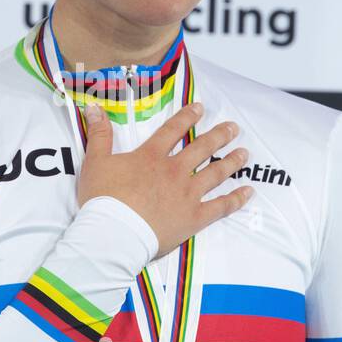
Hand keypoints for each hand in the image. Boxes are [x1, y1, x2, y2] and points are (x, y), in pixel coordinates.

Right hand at [76, 101, 250, 257]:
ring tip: (244, 154)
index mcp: (151, 157)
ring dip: (231, 162)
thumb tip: (94, 109)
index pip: (172, 131)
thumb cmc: (102, 200)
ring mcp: (187, 194)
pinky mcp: (194, 217)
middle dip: (219, 136)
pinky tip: (248, 191)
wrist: (114, 233)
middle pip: (202, 149)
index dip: (187, 117)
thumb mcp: (95, 162)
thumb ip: (99, 135)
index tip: (200, 108)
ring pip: (215, 173)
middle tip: (233, 128)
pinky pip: (220, 206)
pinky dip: (236, 199)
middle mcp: (173, 171)